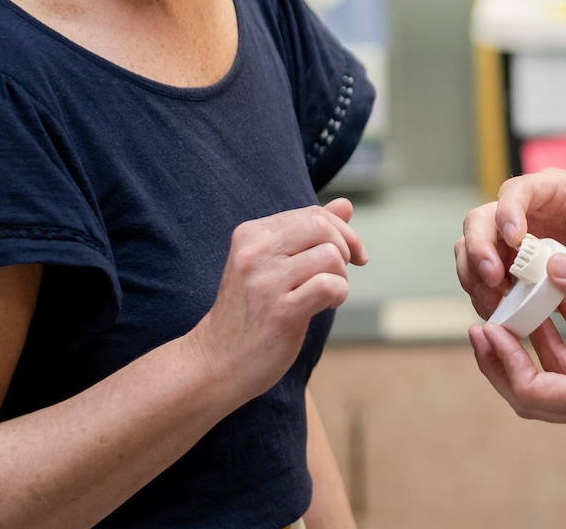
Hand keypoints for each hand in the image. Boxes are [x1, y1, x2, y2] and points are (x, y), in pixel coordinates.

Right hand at [187, 201, 366, 404]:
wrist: (215, 362)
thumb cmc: (248, 313)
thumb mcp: (271, 265)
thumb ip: (306, 233)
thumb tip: (346, 204)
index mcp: (250, 235)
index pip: (311, 214)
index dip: (341, 231)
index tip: (350, 254)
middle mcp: (255, 253)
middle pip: (322, 227)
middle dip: (346, 247)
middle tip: (342, 273)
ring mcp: (266, 282)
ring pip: (330, 256)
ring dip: (341, 276)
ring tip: (327, 294)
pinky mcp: (280, 312)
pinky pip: (329, 286)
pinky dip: (339, 294)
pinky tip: (325, 306)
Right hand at [455, 171, 565, 317]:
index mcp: (558, 191)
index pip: (517, 191)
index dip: (507, 213)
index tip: (514, 240)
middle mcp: (533, 213)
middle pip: (482, 220)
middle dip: (479, 249)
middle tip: (493, 279)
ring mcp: (524, 243)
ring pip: (477, 251)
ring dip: (476, 277)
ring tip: (494, 304)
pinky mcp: (525, 272)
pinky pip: (493, 281)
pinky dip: (490, 297)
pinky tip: (503, 315)